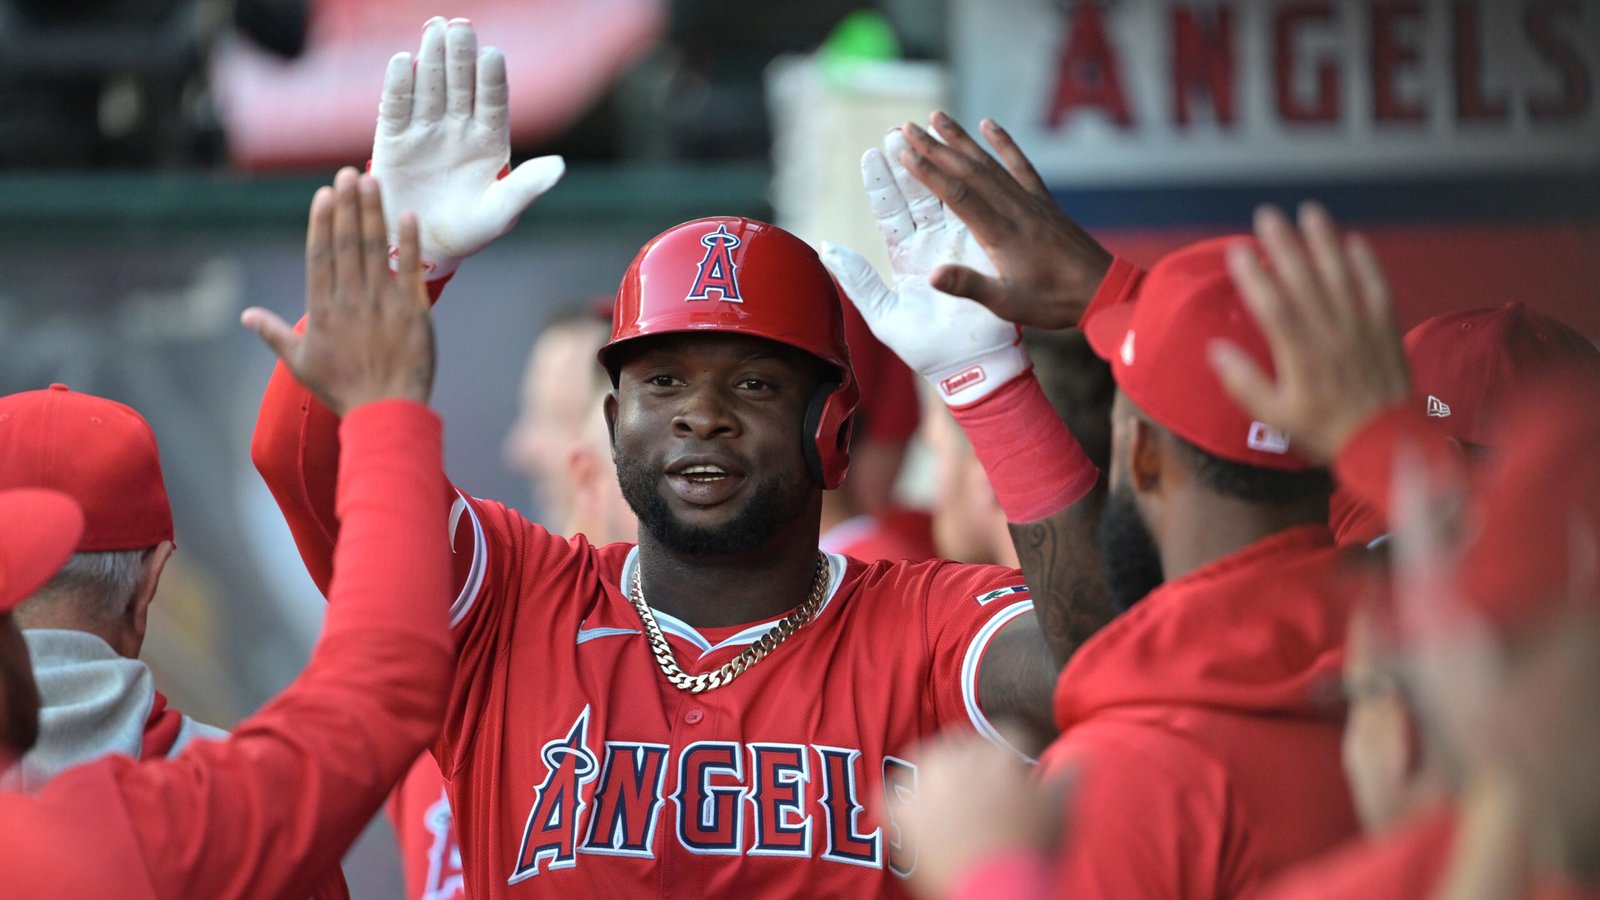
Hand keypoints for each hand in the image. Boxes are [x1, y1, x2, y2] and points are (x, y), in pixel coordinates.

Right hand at [242, 168, 434, 414]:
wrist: (385, 412)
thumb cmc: (342, 389)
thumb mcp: (300, 363)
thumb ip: (273, 334)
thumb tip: (246, 316)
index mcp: (322, 309)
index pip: (320, 256)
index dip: (322, 222)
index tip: (325, 194)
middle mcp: (351, 300)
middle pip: (347, 243)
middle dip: (348, 205)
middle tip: (348, 173)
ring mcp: (383, 304)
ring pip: (375, 249)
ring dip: (373, 213)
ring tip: (371, 181)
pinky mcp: (413, 311)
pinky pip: (410, 270)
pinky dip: (408, 242)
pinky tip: (407, 215)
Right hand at [370, 17, 564, 278]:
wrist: (425, 246)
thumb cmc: (471, 230)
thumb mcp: (501, 212)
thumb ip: (527, 187)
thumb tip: (560, 166)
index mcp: (489, 140)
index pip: (492, 102)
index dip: (491, 78)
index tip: (492, 55)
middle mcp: (458, 127)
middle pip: (460, 84)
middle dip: (460, 56)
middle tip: (460, 27)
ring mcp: (426, 130)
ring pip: (430, 88)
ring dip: (431, 59)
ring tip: (434, 29)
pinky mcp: (394, 140)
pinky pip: (397, 108)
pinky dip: (399, 86)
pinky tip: (403, 62)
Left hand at [820, 128, 1026, 406]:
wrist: (971, 367)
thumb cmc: (927, 348)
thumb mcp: (882, 314)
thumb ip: (857, 280)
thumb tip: (827, 248)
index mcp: (907, 257)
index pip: (890, 212)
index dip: (881, 184)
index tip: (870, 154)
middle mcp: (933, 245)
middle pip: (917, 194)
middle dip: (906, 163)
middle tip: (896, 131)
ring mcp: (961, 243)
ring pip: (946, 195)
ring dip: (935, 166)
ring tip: (923, 136)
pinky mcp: (985, 249)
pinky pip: (977, 210)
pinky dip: (971, 185)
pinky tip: (966, 159)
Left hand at [888, 732, 1068, 898]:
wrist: (998, 891)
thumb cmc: (1032, 852)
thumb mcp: (1061, 811)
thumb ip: (1070, 776)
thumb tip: (1083, 754)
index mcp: (996, 759)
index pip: (1006, 733)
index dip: (1012, 749)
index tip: (1014, 766)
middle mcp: (958, 765)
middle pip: (961, 742)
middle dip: (972, 755)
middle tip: (979, 778)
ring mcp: (927, 790)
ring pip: (921, 758)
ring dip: (932, 766)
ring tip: (941, 785)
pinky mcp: (904, 817)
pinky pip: (887, 796)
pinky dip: (892, 799)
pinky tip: (900, 804)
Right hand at [895, 112, 1111, 328]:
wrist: (1101, 289)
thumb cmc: (1053, 301)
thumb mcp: (1008, 303)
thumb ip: (969, 286)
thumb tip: (931, 275)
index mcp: (1001, 233)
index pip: (958, 195)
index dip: (929, 172)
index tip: (904, 152)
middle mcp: (1014, 209)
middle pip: (969, 171)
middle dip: (936, 148)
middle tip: (907, 128)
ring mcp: (1030, 201)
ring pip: (990, 163)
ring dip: (961, 139)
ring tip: (938, 116)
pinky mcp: (1043, 201)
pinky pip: (1021, 165)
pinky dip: (1004, 144)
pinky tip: (989, 125)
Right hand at [1208, 202, 1409, 462]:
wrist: (1385, 442)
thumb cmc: (1325, 430)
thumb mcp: (1275, 416)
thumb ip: (1244, 383)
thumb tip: (1215, 350)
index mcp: (1301, 356)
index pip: (1273, 307)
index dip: (1254, 276)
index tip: (1238, 251)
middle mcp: (1331, 335)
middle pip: (1304, 281)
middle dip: (1284, 245)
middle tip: (1267, 215)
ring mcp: (1361, 328)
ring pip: (1340, 276)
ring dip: (1323, 242)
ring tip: (1310, 212)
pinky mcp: (1386, 328)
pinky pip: (1376, 288)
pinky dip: (1366, 263)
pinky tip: (1354, 242)